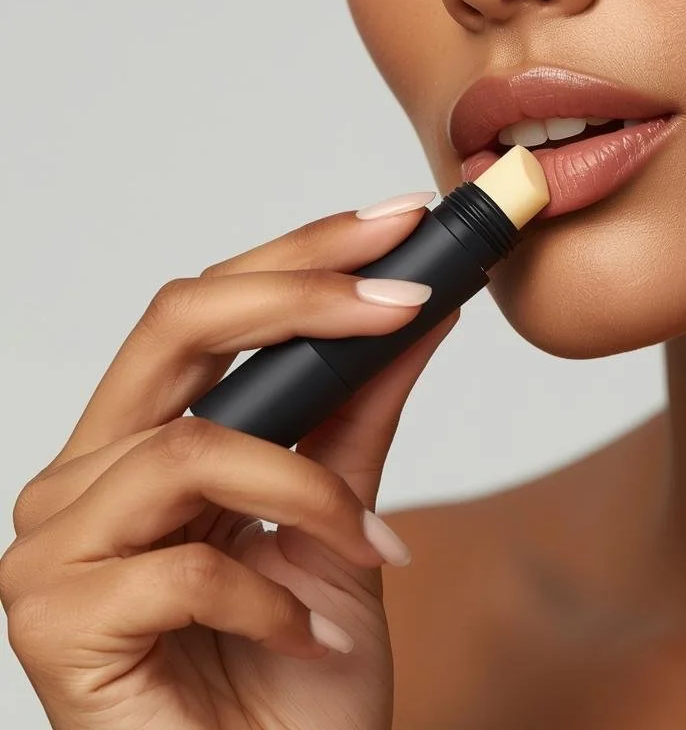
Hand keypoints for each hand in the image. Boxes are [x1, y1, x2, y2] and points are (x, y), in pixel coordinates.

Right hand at [1, 198, 456, 729]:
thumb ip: (360, 413)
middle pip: (175, 325)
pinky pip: (183, 567)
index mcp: (142, 438)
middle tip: (407, 295)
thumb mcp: (342, 519)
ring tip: (374, 549)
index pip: (208, 308)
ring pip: (191, 448)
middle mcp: (83, 476)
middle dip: (304, 294)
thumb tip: (423, 309)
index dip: (304, 252)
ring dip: (309, 493)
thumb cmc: (295, 673)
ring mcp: (55, 548)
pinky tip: (313, 630)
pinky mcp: (56, 624)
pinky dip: (273, 595)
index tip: (403, 220)